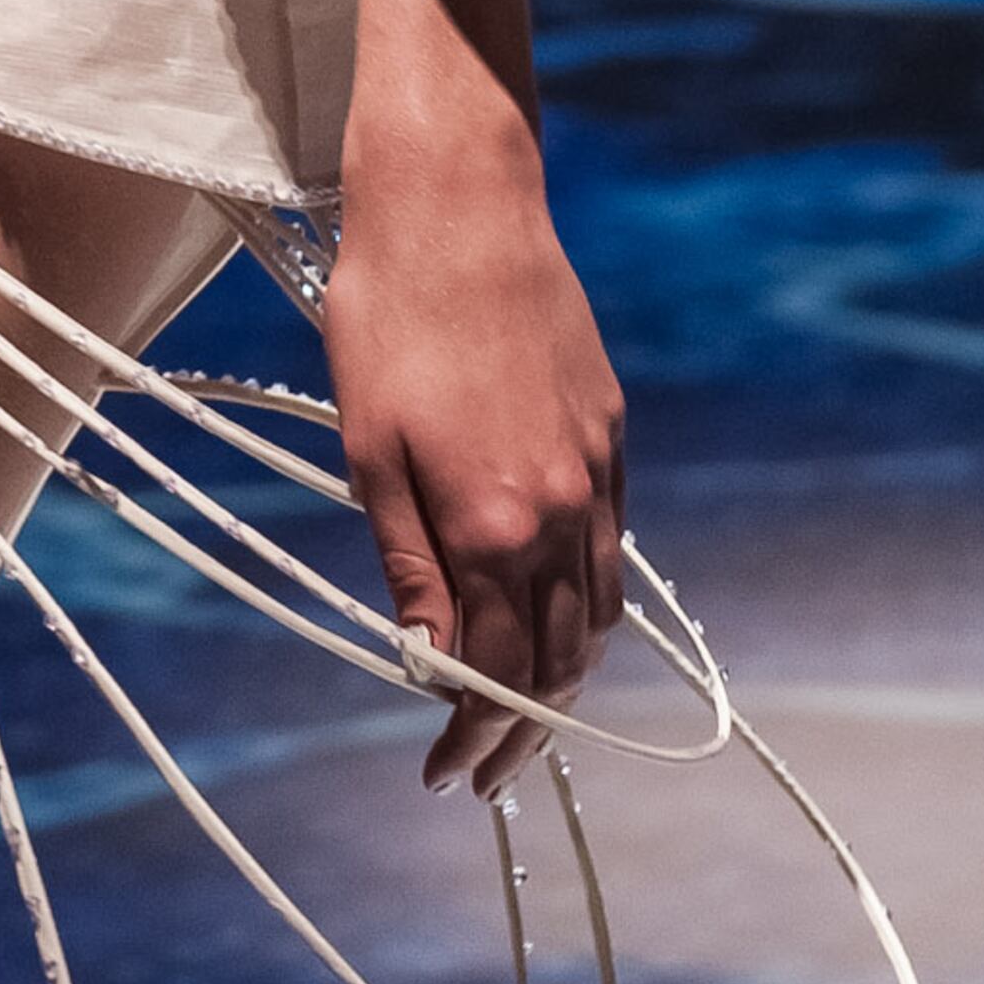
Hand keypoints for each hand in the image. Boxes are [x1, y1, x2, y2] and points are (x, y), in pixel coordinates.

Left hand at [322, 0, 625, 799]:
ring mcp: (598, 473)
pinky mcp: (612, 434)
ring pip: (599, 612)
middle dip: (525, 728)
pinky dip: (589, 606)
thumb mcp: (369, 451)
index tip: (444, 775)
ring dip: (566, 678)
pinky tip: (557, 619)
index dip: (471, 733)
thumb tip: (427, 661)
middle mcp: (563, 511)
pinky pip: (614, 551)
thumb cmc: (387, 319)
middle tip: (487, 774)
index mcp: (493, 524)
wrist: (460, 207)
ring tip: (525, 716)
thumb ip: (408, 565)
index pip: (494, 670)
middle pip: (560, 659)